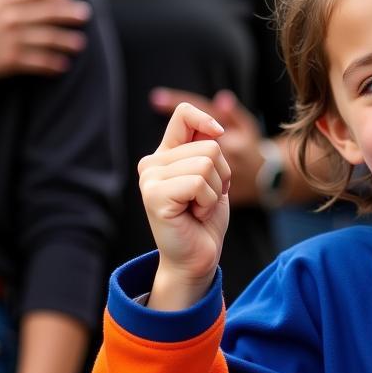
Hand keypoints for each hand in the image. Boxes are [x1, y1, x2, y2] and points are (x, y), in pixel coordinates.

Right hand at [0, 0, 90, 77]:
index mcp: (2, 2)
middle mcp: (9, 17)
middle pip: (46, 12)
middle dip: (69, 12)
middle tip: (86, 15)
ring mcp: (11, 38)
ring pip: (47, 38)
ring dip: (66, 41)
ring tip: (80, 44)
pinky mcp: (11, 59)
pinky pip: (39, 62)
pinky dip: (53, 64)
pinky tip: (64, 66)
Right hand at [137, 103, 231, 309]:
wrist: (197, 258)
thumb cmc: (205, 221)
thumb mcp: (213, 180)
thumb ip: (208, 152)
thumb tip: (215, 128)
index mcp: (165, 155)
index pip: (184, 114)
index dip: (206, 120)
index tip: (218, 134)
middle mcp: (152, 163)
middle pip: (209, 146)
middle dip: (221, 177)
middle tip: (205, 200)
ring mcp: (150, 178)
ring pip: (206, 163)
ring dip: (214, 192)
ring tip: (198, 208)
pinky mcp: (154, 195)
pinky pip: (198, 183)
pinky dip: (207, 202)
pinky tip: (194, 215)